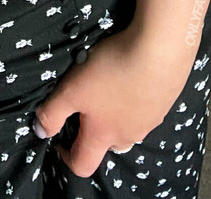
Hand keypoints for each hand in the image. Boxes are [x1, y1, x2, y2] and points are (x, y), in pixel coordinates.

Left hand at [31, 27, 193, 176]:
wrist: (162, 46)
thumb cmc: (113, 70)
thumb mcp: (72, 89)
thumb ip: (52, 113)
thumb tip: (42, 132)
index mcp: (104, 135)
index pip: (83, 164)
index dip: (66, 157)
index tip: (60, 139)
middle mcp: (130, 133)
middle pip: (109, 146)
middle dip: (96, 133)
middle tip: (88, 107)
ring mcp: (152, 118)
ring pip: (131, 127)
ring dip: (119, 115)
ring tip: (113, 86)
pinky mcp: (168, 99)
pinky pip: (148, 107)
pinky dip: (138, 98)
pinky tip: (136, 74)